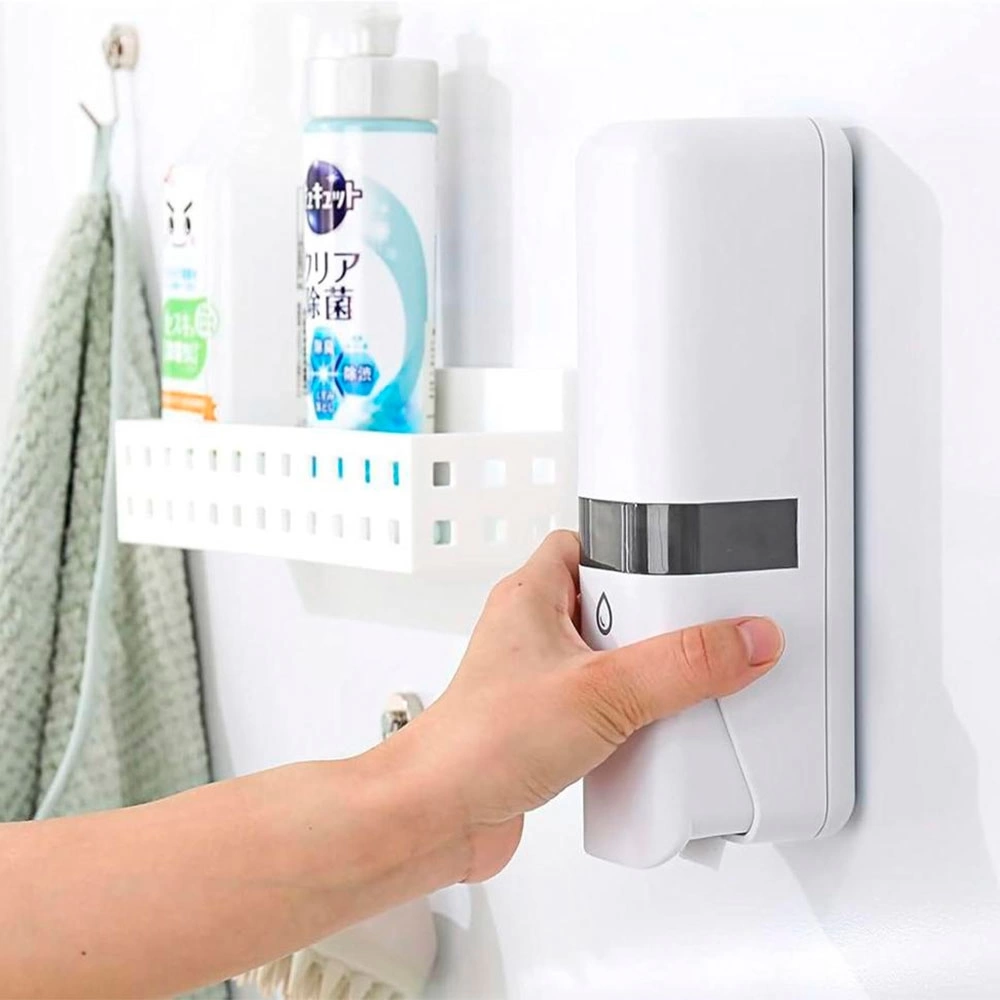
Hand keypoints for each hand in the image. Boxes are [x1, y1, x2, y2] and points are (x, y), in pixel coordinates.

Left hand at [386, 531, 784, 882]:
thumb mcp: (602, 691)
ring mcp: (539, 681)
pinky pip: (602, 707)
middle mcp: (533, 633)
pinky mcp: (546, 725)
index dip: (636, 546)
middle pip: (612, 604)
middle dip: (653, 622)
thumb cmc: (479, 741)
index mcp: (532, 595)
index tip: (684, 562)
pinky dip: (628, 720)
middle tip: (687, 636)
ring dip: (642, 679)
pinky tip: (646, 737)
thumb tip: (743, 639)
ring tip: (672, 691)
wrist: (439, 818)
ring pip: (610, 660)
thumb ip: (681, 665)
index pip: (589, 542)